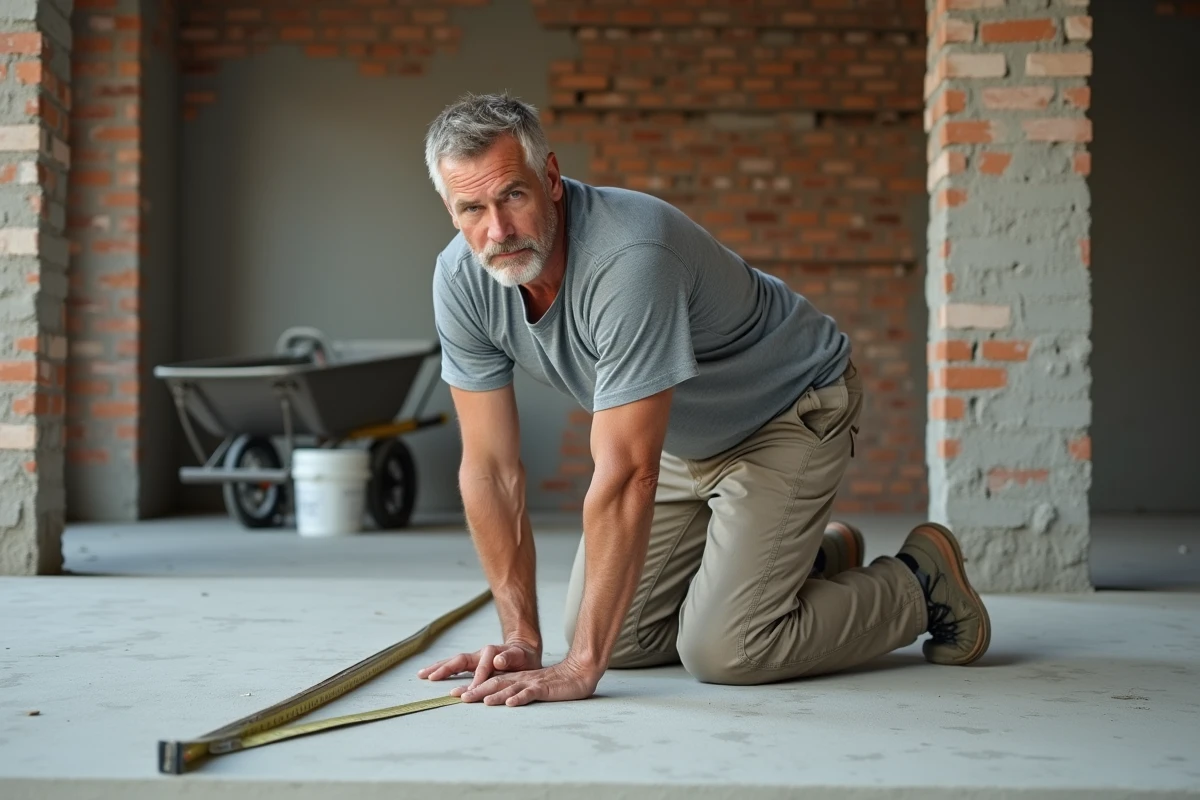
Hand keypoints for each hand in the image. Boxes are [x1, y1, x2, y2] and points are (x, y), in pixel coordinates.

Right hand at [417, 641, 541, 686]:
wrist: (523, 651)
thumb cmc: (523, 656)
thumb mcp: (521, 656)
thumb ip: (510, 657)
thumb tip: (497, 660)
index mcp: (490, 653)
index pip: (480, 668)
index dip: (475, 680)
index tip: (469, 693)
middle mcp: (479, 655)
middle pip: (458, 660)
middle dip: (444, 668)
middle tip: (428, 676)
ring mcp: (474, 659)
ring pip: (453, 662)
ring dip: (438, 668)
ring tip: (422, 674)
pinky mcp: (472, 664)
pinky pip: (455, 667)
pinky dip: (443, 669)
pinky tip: (432, 675)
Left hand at [453, 658, 600, 706]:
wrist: (579, 672)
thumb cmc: (555, 683)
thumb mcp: (531, 688)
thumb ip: (516, 692)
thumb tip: (499, 702)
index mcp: (516, 679)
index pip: (490, 681)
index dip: (473, 687)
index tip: (455, 694)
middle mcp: (520, 679)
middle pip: (494, 683)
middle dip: (475, 690)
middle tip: (458, 697)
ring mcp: (532, 683)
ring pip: (509, 687)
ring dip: (494, 694)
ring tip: (480, 701)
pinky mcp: (544, 688)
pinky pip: (530, 693)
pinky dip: (520, 698)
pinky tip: (510, 703)